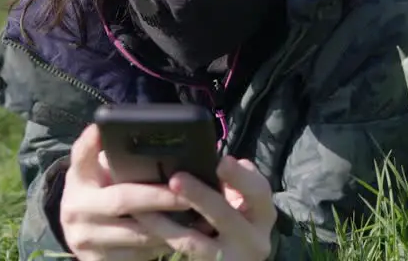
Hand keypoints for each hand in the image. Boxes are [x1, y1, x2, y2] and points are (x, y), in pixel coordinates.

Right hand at [59, 124, 192, 260]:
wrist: (83, 234)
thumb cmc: (102, 192)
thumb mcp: (100, 172)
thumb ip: (114, 155)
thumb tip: (140, 134)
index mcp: (77, 179)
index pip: (81, 155)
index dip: (90, 143)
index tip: (102, 129)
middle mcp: (75, 209)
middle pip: (122, 199)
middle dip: (160, 197)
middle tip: (189, 193)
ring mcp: (84, 239)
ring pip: (136, 233)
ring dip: (170, 225)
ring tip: (198, 214)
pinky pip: (139, 254)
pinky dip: (164, 245)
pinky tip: (184, 235)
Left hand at [134, 155, 277, 260]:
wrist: (235, 259)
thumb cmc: (236, 224)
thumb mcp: (242, 204)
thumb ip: (234, 183)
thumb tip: (216, 157)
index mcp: (263, 215)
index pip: (259, 192)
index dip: (240, 176)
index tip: (222, 161)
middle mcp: (253, 240)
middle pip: (225, 215)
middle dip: (199, 195)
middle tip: (176, 179)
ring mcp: (231, 258)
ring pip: (194, 240)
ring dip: (167, 223)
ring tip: (144, 208)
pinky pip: (182, 252)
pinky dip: (163, 236)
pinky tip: (146, 223)